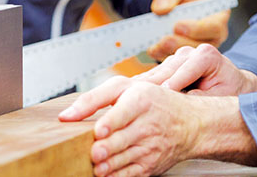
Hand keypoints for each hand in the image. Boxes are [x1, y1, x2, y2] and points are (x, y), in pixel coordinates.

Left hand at [59, 76, 256, 176]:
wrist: (190, 124)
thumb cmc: (153, 102)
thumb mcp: (125, 89)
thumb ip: (93, 99)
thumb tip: (66, 116)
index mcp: (141, 100)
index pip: (123, 112)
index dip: (110, 122)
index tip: (100, 130)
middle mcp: (147, 124)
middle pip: (122, 140)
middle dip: (107, 149)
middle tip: (95, 153)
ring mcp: (150, 147)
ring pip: (125, 159)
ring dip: (109, 165)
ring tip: (97, 166)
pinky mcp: (151, 165)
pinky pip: (131, 174)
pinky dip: (117, 176)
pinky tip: (105, 173)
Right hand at [135, 43, 256, 95]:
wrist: (232, 86)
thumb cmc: (229, 92)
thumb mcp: (222, 98)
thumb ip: (202, 98)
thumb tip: (181, 100)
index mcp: (207, 55)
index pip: (186, 69)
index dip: (173, 83)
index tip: (161, 96)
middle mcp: (189, 52)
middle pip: (167, 70)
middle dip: (152, 86)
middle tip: (134, 100)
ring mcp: (176, 58)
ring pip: (156, 73)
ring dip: (142, 87)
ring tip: (127, 99)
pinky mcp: (167, 66)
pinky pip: (153, 77)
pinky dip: (142, 88)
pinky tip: (129, 96)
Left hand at [146, 0, 229, 60]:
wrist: (173, 3)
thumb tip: (160, 10)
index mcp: (219, 15)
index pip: (214, 26)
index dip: (196, 28)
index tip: (177, 26)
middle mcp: (214, 36)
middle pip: (201, 45)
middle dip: (180, 43)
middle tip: (164, 40)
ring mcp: (201, 49)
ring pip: (188, 56)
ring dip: (170, 52)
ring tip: (155, 46)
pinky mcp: (186, 57)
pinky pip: (177, 61)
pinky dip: (162, 55)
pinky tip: (152, 49)